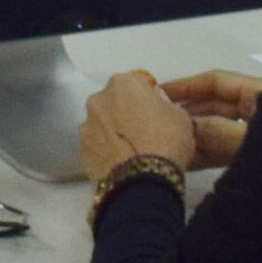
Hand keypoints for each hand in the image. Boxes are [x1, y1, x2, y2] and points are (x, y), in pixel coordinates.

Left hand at [82, 70, 205, 180]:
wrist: (145, 178)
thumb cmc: (167, 140)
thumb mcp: (179, 114)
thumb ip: (162, 103)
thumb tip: (154, 106)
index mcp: (122, 84)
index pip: (134, 84)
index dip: (146, 98)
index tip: (155, 112)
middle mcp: (98, 100)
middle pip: (112, 103)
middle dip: (124, 114)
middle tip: (144, 132)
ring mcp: (86, 127)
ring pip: (101, 125)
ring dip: (113, 134)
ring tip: (132, 152)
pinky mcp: (82, 152)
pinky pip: (97, 148)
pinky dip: (106, 153)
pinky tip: (122, 165)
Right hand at [158, 71, 261, 161]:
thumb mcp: (250, 137)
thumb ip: (217, 131)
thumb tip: (187, 126)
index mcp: (261, 93)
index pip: (216, 82)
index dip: (185, 86)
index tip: (159, 93)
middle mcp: (258, 110)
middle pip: (214, 107)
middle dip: (186, 115)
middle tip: (158, 123)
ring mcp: (258, 135)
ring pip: (217, 131)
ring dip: (193, 137)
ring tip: (166, 144)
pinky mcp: (257, 157)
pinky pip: (226, 150)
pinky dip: (207, 154)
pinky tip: (186, 160)